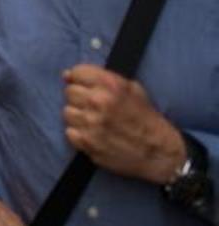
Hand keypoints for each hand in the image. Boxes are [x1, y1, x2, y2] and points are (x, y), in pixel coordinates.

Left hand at [63, 64, 185, 183]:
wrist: (159, 152)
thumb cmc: (146, 118)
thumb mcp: (132, 89)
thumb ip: (100, 78)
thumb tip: (66, 75)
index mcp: (110, 85)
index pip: (76, 73)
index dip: (79, 79)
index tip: (84, 86)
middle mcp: (98, 101)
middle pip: (69, 92)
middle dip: (79, 98)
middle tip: (93, 107)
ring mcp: (91, 123)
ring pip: (67, 112)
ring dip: (78, 116)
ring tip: (94, 122)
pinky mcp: (87, 142)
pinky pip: (69, 132)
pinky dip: (78, 134)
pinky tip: (93, 134)